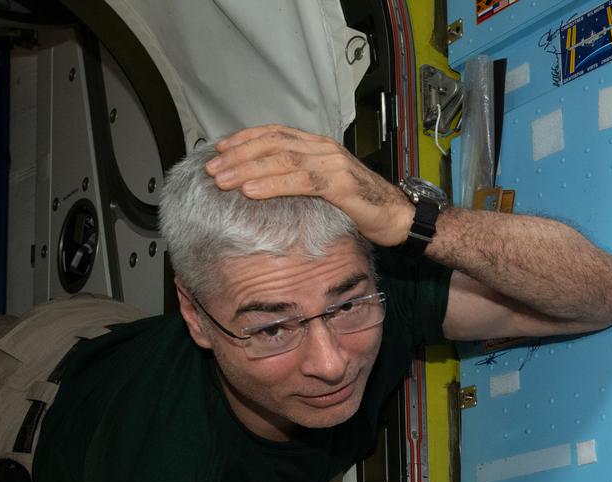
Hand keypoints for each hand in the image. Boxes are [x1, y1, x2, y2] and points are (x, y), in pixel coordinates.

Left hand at [205, 125, 413, 246]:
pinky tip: (251, 190)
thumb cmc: (364, 207)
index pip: (275, 133)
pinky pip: (300, 181)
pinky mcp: (341, 185)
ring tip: (222, 179)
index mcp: (319, 146)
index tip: (219, 149)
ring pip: (282, 159)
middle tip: (211, 167)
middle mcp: (324, 149)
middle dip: (238, 154)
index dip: (245, 139)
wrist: (400, 218)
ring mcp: (333, 164)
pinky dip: (272, 184)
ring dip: (247, 168)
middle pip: (273, 143)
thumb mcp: (326, 188)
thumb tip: (266, 185)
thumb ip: (301, 180)